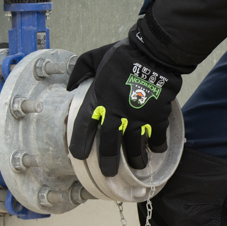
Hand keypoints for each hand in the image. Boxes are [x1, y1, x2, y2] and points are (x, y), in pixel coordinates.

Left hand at [67, 37, 182, 176]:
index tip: (79, 156)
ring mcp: (137, 117)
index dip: (80, 144)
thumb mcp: (94, 57)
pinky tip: (156, 149)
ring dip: (135, 159)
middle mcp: (116, 113)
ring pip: (134, 147)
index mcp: (98, 99)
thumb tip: (69, 85)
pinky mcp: (156, 117)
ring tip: (137, 165)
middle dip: (108, 162)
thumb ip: (80, 70)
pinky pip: (157, 137)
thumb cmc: (124, 54)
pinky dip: (157, 145)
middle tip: (108, 173)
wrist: (154, 53)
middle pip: (109, 145)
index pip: (84, 127)